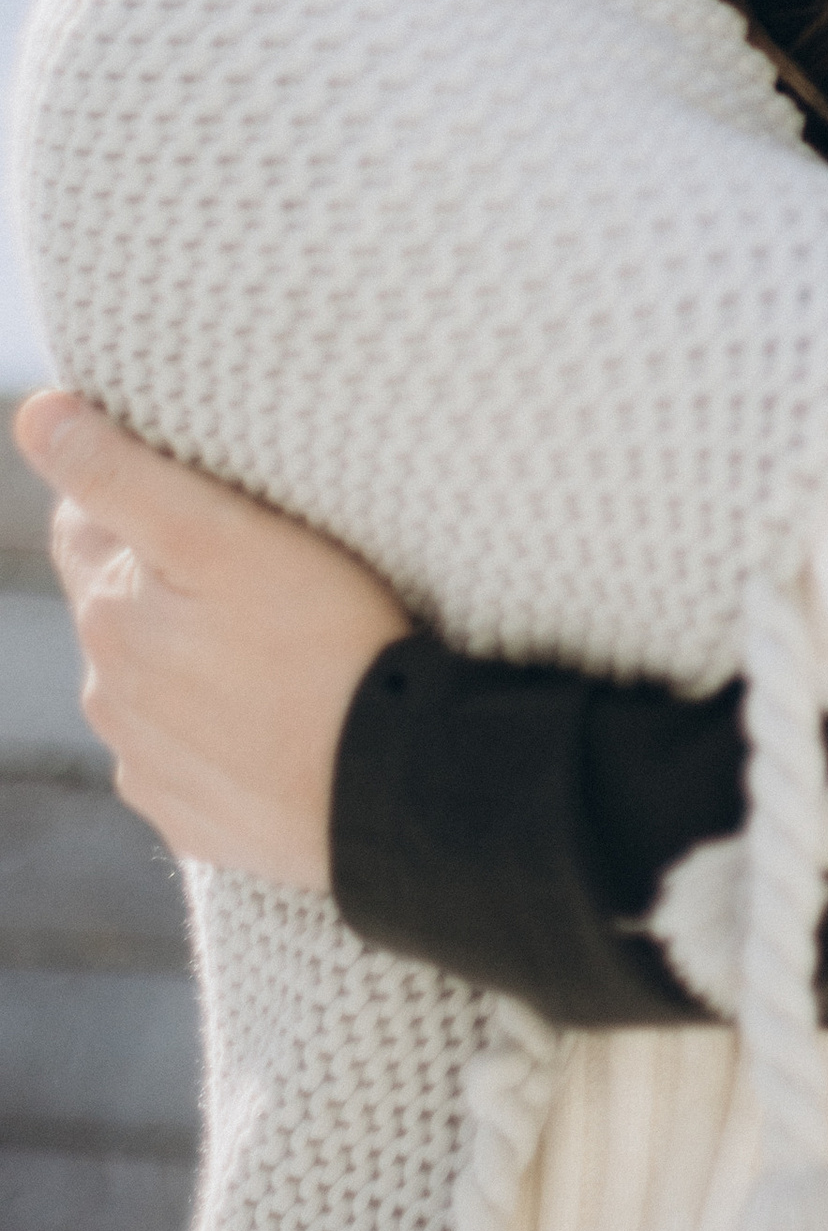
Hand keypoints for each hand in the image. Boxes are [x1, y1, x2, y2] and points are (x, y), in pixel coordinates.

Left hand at [12, 392, 409, 888]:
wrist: (389, 791)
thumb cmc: (322, 644)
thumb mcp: (223, 535)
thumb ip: (121, 474)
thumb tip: (34, 414)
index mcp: (110, 615)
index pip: (82, 525)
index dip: (129, 489)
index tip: (194, 480)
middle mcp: (110, 695)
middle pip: (119, 605)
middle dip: (163, 575)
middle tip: (250, 555)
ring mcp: (150, 764)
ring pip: (151, 683)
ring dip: (188, 655)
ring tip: (272, 640)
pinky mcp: (194, 817)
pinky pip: (188, 756)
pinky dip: (215, 729)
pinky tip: (273, 715)